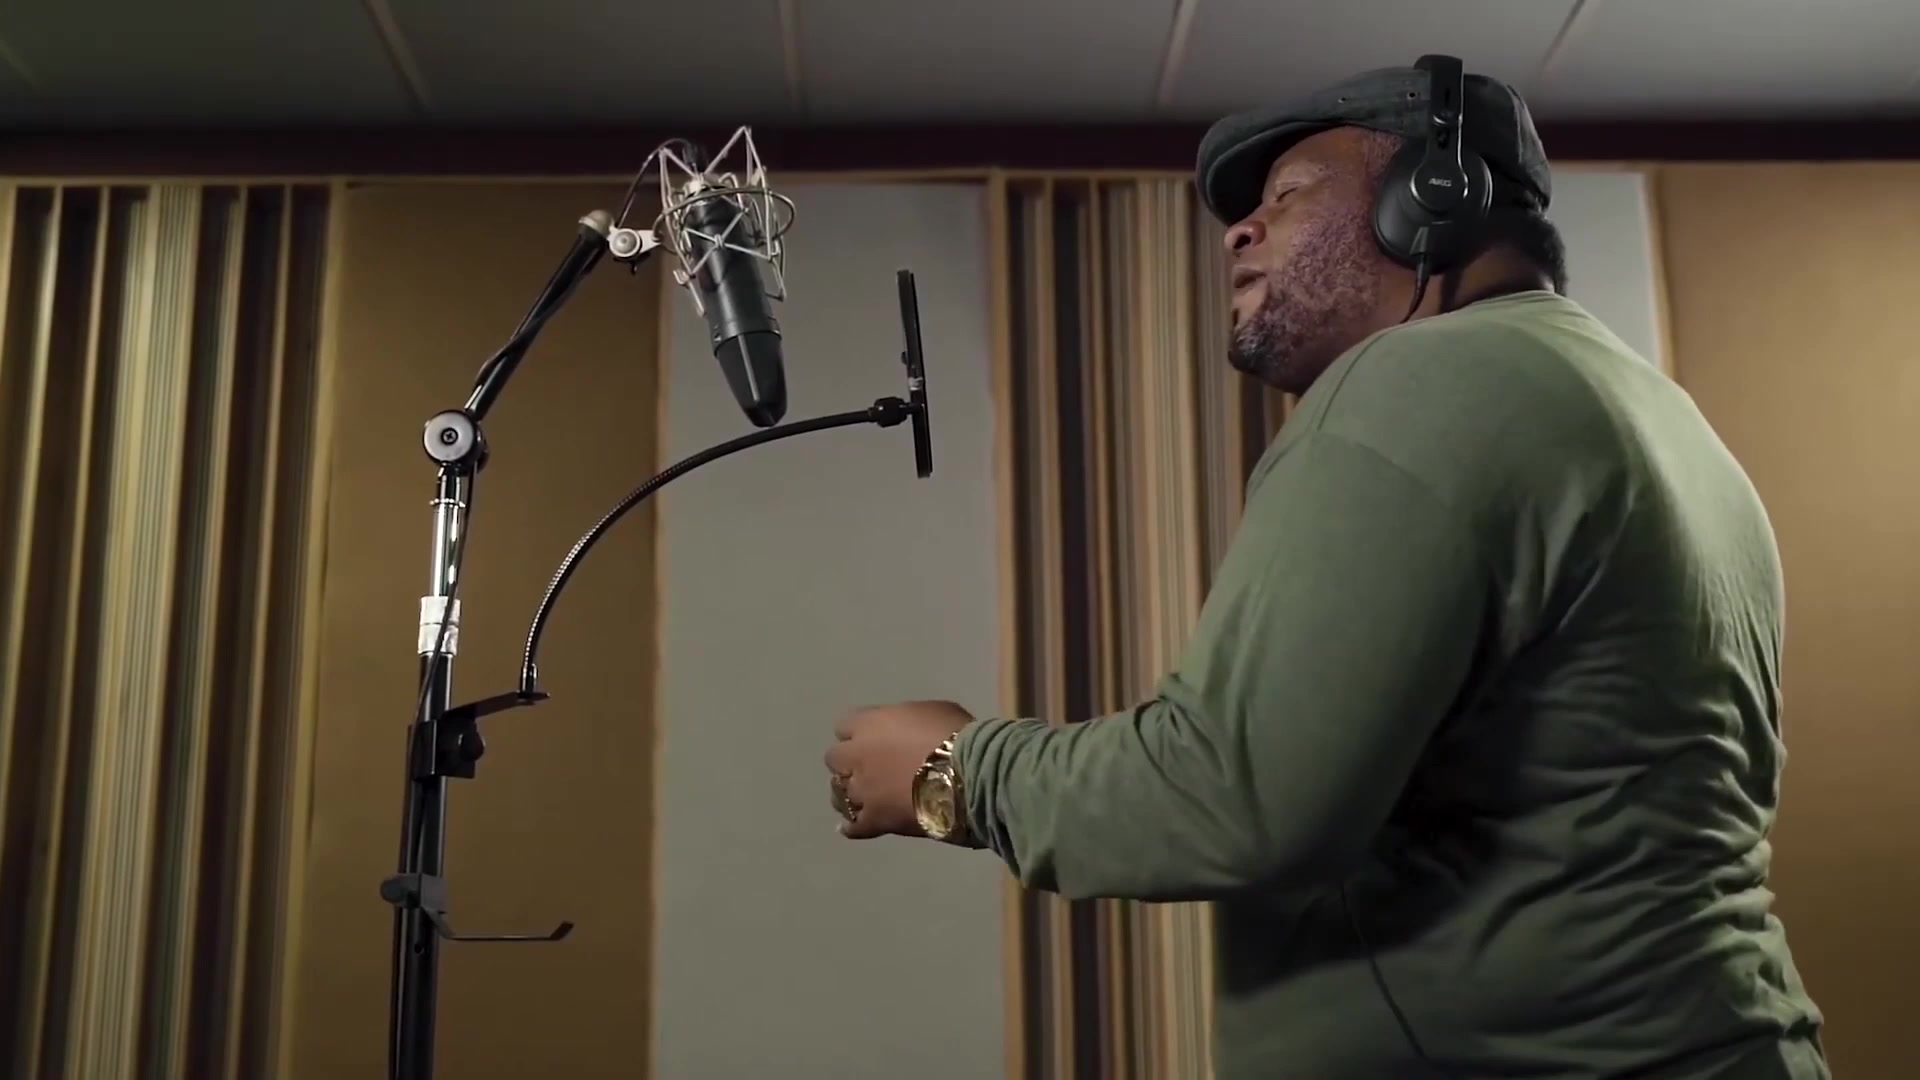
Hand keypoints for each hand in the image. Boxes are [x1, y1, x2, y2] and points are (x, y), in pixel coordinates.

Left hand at [824, 700, 973, 838]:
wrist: (966, 774)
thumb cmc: (954, 735)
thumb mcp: (930, 711)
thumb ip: (905, 723)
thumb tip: (906, 733)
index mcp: (869, 724)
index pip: (845, 726)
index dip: (858, 733)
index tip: (875, 738)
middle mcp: (857, 756)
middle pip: (835, 759)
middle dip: (849, 762)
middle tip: (870, 768)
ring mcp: (863, 791)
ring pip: (839, 795)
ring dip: (850, 793)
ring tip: (865, 797)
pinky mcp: (875, 820)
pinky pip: (853, 827)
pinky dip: (851, 827)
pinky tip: (852, 827)